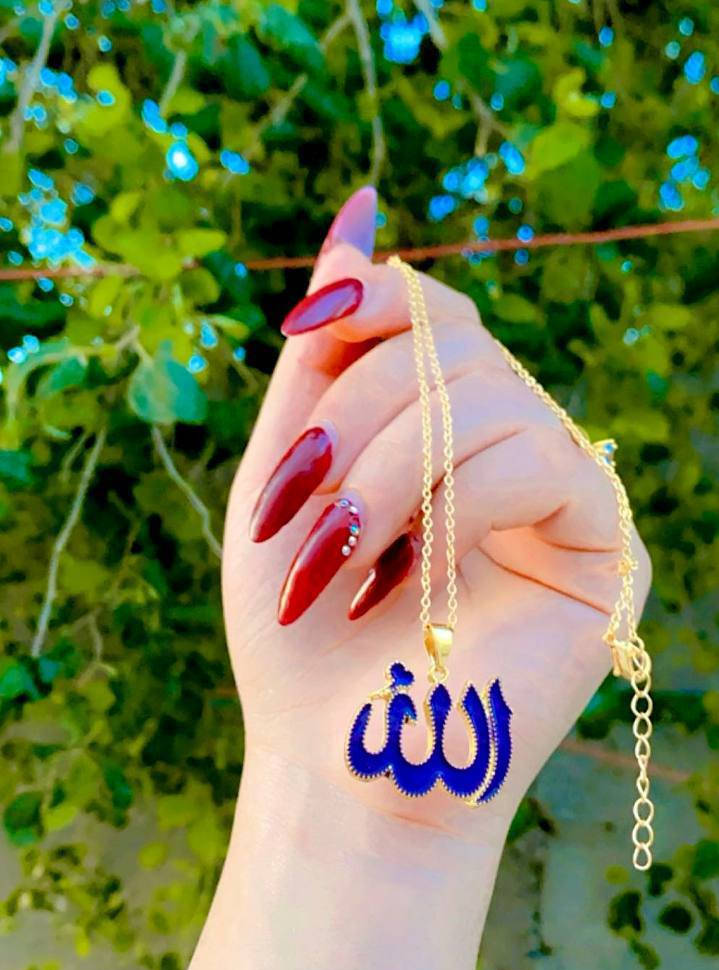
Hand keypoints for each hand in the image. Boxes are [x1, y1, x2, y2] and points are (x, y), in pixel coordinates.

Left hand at [222, 188, 651, 839]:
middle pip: (451, 345)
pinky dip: (452, 506)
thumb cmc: (303, 635)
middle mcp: (510, 445)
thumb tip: (358, 205)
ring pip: (487, 397)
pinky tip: (410, 581)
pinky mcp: (604, 544)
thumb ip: (326, 349)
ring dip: (384, 472)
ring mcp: (562, 490)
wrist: (338, 764)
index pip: (431, 310)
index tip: (301, 332)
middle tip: (291, 507)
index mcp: (439, 429)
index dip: (370, 300)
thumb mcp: (289, 468)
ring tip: (332, 562)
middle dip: (352, 416)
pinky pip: (538, 456)